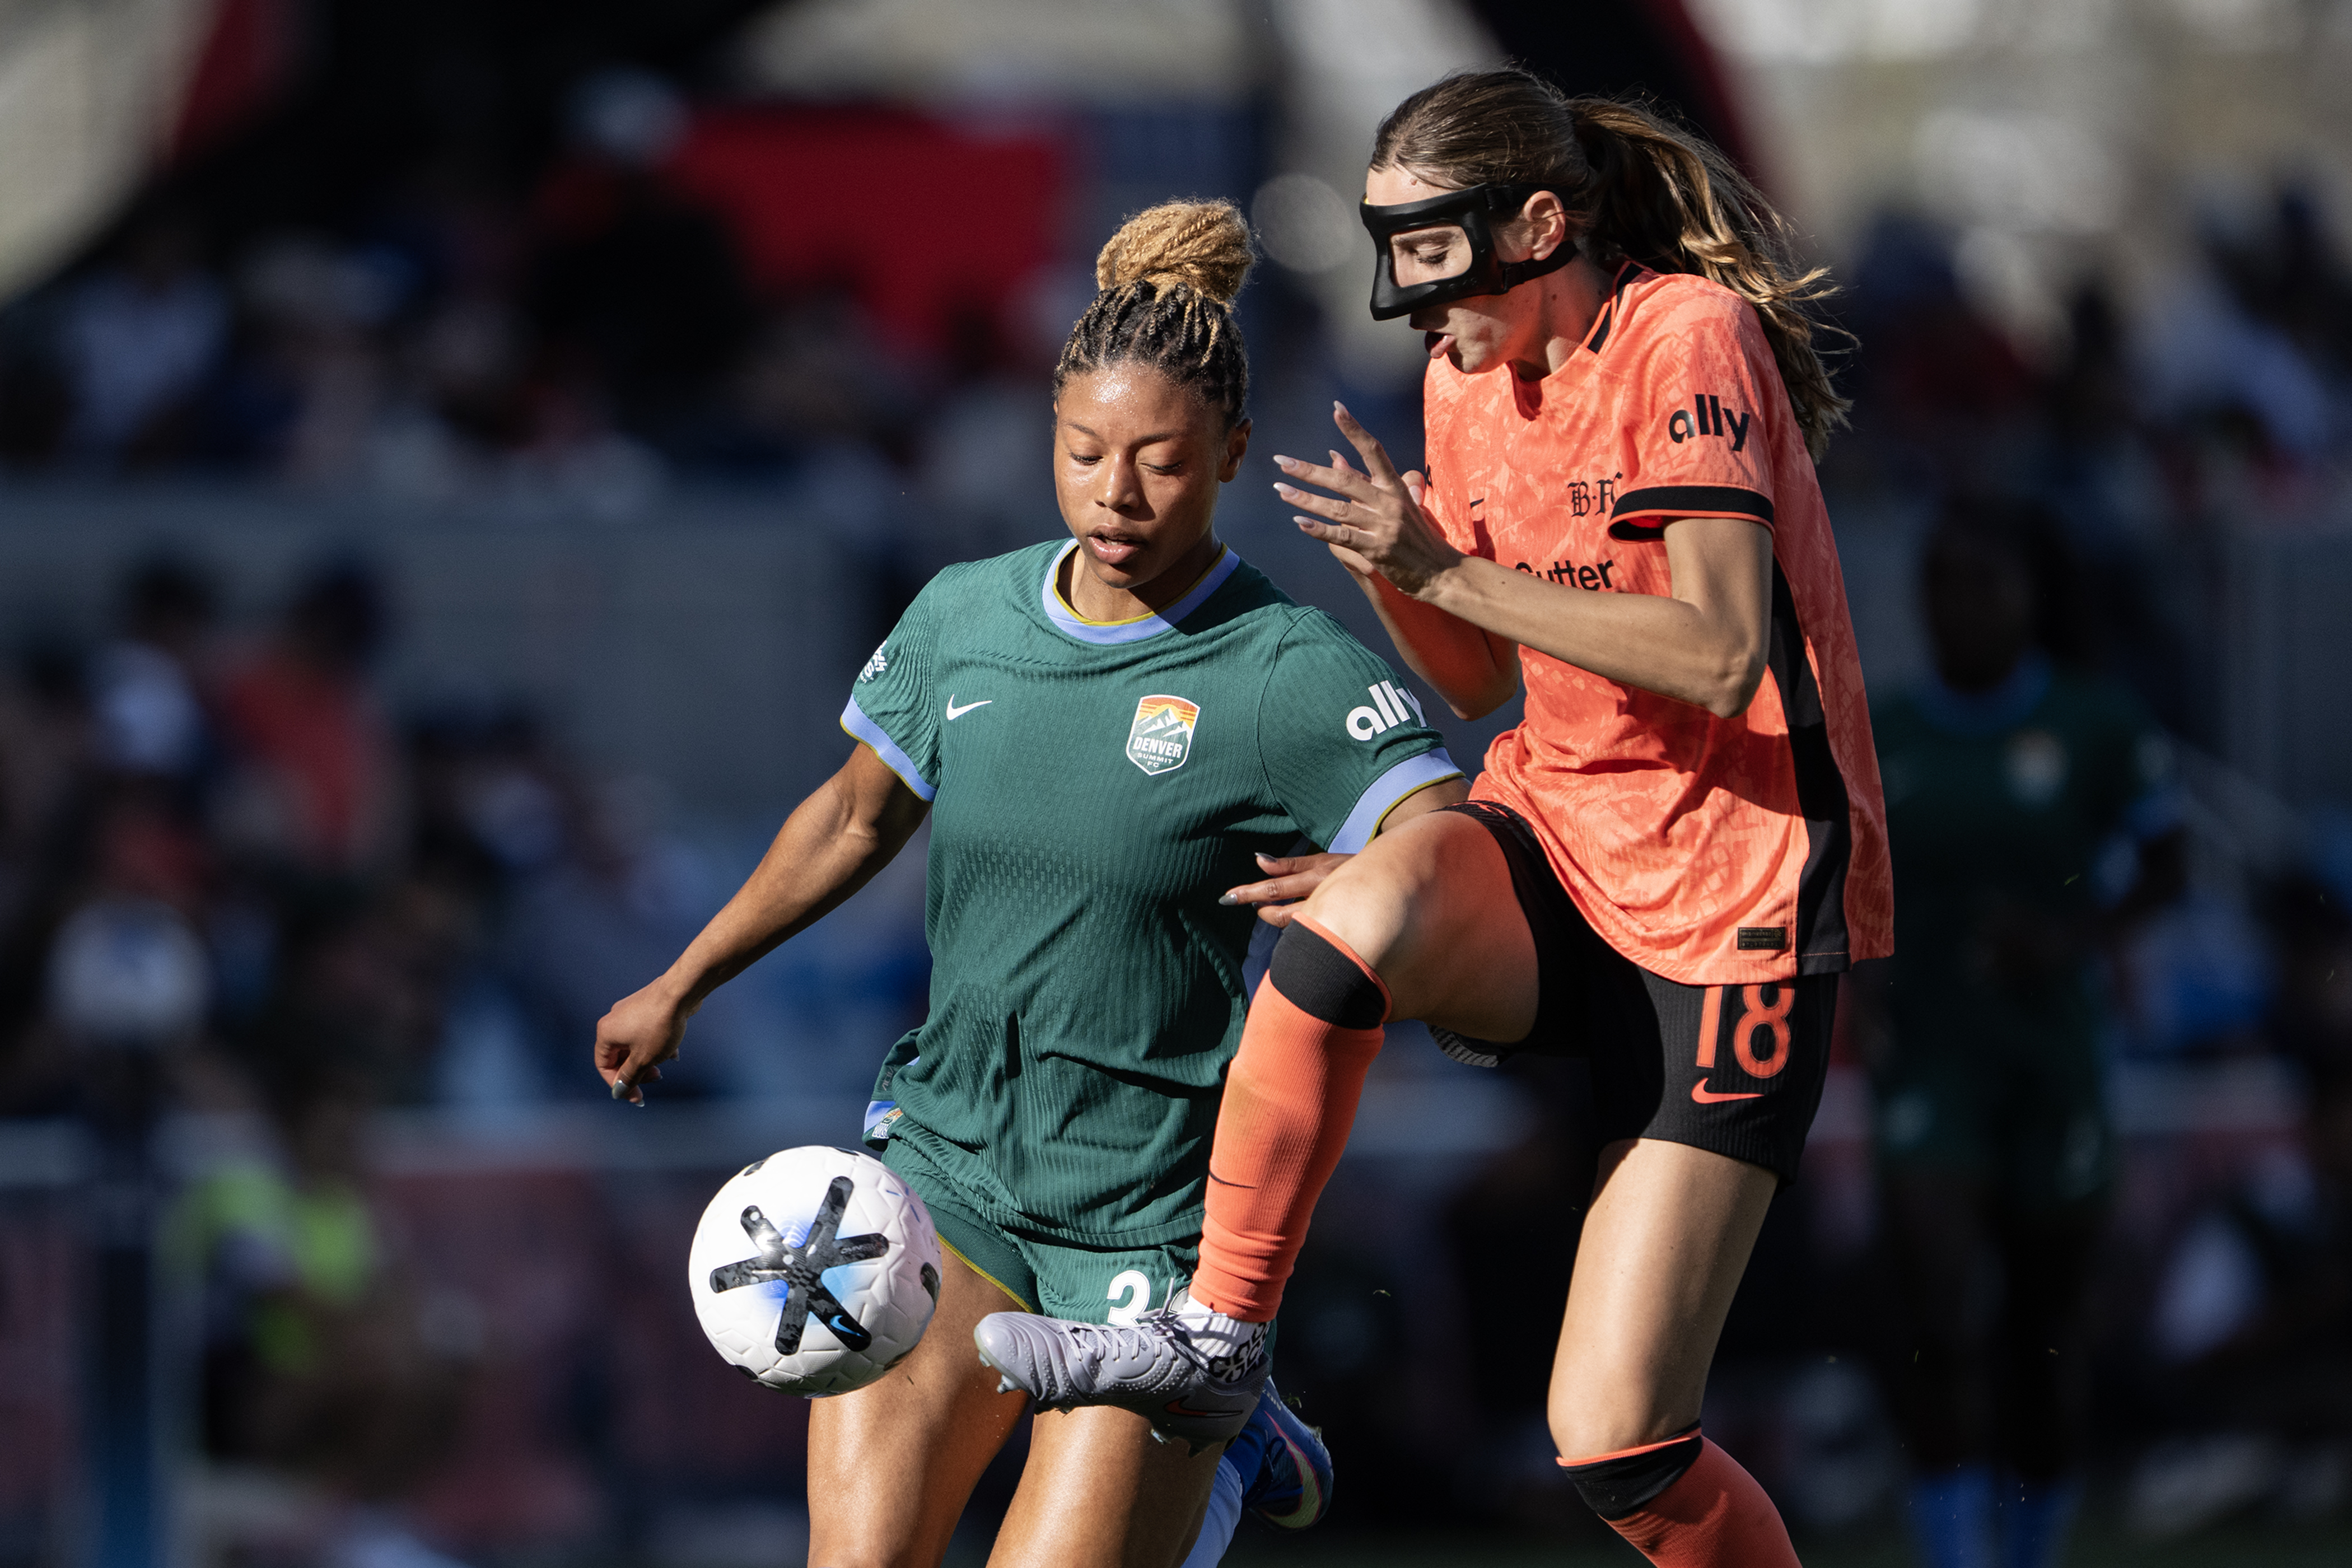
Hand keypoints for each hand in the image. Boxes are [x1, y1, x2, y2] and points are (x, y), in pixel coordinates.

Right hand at [595, 980, 692, 1105]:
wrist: (680, 993)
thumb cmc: (660, 1024)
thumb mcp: (644, 1059)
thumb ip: (629, 1077)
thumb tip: (619, 1091)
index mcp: (606, 1033)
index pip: (604, 1066)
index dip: (619, 1084)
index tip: (636, 1095)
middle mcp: (614, 1021)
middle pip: (620, 1056)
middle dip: (637, 1070)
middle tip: (655, 1078)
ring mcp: (630, 1012)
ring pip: (635, 1045)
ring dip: (649, 1058)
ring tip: (666, 1062)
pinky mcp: (645, 1008)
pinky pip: (646, 1033)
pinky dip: (656, 1044)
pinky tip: (673, 1051)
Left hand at [1218, 850, 1349, 927]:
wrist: (1391, 881)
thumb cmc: (1349, 867)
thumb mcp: (1321, 860)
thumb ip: (1288, 864)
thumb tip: (1258, 861)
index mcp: (1318, 877)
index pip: (1276, 888)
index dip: (1250, 894)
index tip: (1229, 897)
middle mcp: (1325, 898)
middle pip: (1282, 913)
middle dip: (1259, 910)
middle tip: (1243, 904)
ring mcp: (1333, 916)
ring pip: (1296, 928)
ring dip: (1275, 921)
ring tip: (1263, 911)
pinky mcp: (1340, 929)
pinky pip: (1311, 935)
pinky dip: (1295, 932)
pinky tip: (1286, 926)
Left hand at [1273, 403, 1463, 597]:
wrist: (1441, 570)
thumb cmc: (1416, 535)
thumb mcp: (1397, 502)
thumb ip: (1365, 481)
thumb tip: (1334, 458)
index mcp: (1396, 486)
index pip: (1373, 450)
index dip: (1354, 429)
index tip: (1336, 408)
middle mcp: (1389, 502)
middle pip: (1344, 480)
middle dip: (1310, 471)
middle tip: (1282, 461)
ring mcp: (1383, 526)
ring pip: (1338, 509)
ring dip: (1306, 499)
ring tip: (1281, 490)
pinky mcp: (1377, 550)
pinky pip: (1343, 537)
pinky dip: (1320, 530)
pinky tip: (1300, 522)